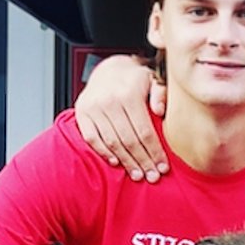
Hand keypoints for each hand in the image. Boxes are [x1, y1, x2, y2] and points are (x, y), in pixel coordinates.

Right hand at [73, 54, 169, 182]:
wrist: (108, 68)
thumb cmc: (134, 79)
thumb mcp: (153, 79)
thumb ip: (160, 93)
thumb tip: (160, 110)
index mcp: (129, 93)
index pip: (145, 131)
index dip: (155, 152)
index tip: (163, 167)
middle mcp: (109, 100)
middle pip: (129, 140)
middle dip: (142, 161)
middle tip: (152, 177)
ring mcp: (93, 107)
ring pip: (112, 142)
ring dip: (126, 162)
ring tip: (137, 175)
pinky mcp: (82, 113)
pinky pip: (92, 138)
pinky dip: (103, 152)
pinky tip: (116, 162)